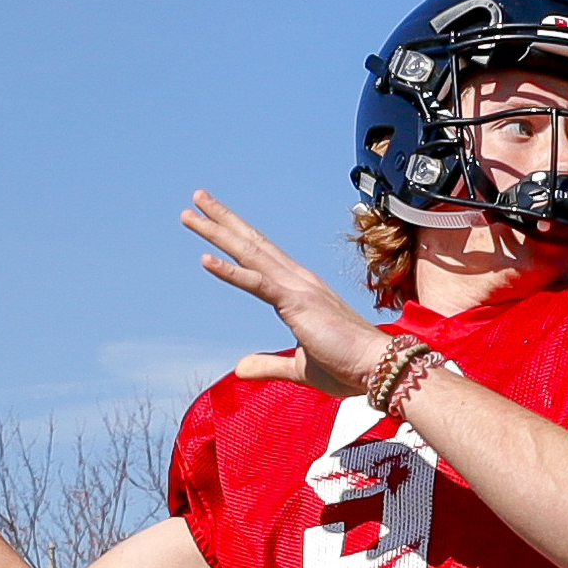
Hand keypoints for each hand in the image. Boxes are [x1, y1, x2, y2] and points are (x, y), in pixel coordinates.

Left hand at [179, 190, 388, 395]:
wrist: (377, 369)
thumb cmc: (348, 367)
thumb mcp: (299, 368)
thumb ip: (268, 365)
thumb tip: (240, 368)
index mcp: (301, 291)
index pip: (262, 257)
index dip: (236, 237)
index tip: (213, 221)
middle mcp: (298, 281)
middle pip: (252, 244)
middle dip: (222, 221)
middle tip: (196, 199)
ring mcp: (298, 289)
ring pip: (249, 254)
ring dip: (217, 232)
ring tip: (189, 214)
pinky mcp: (297, 304)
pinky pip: (257, 284)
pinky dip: (230, 271)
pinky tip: (204, 259)